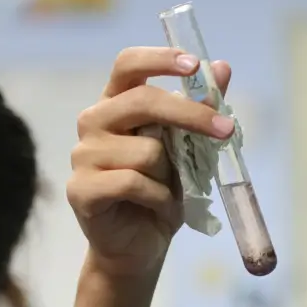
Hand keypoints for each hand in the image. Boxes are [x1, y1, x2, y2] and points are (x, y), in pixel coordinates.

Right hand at [68, 47, 232, 277]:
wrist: (140, 247)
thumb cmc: (162, 193)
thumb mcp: (189, 150)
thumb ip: (201, 109)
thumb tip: (222, 68)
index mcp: (116, 103)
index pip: (128, 64)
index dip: (159, 59)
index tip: (193, 65)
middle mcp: (94, 122)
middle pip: (143, 101)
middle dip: (191, 115)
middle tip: (226, 131)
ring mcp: (83, 155)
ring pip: (146, 151)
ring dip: (171, 177)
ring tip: (168, 194)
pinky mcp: (81, 189)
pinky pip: (133, 183)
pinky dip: (158, 198)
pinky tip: (157, 208)